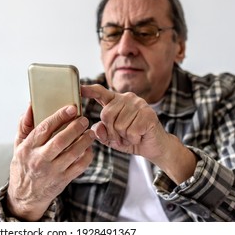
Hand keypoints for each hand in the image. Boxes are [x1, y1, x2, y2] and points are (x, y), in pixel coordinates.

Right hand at [7, 104, 94, 220]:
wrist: (24, 197)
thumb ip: (24, 125)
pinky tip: (89, 148)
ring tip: (90, 132)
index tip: (71, 108)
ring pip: (73, 153)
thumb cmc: (23, 165)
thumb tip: (31, 105)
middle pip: (61, 141)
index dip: (59, 117)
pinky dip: (87, 156)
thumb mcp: (18, 145)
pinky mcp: (63, 180)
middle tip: (84, 119)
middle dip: (75, 127)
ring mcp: (52, 171)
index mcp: (28, 148)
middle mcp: (39, 160)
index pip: (44, 129)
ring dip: (85, 141)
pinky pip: (79, 167)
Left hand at [81, 84, 196, 183]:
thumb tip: (96, 128)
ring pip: (119, 125)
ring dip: (124, 137)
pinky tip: (140, 136)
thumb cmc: (131, 140)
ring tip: (132, 136)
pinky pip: (131, 131)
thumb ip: (101, 133)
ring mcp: (139, 104)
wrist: (155, 147)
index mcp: (116, 101)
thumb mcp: (111, 138)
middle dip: (111, 131)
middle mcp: (128, 98)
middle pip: (106, 115)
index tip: (79, 88)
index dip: (89, 90)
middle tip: (122, 136)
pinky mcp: (148, 114)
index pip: (101, 93)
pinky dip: (133, 139)